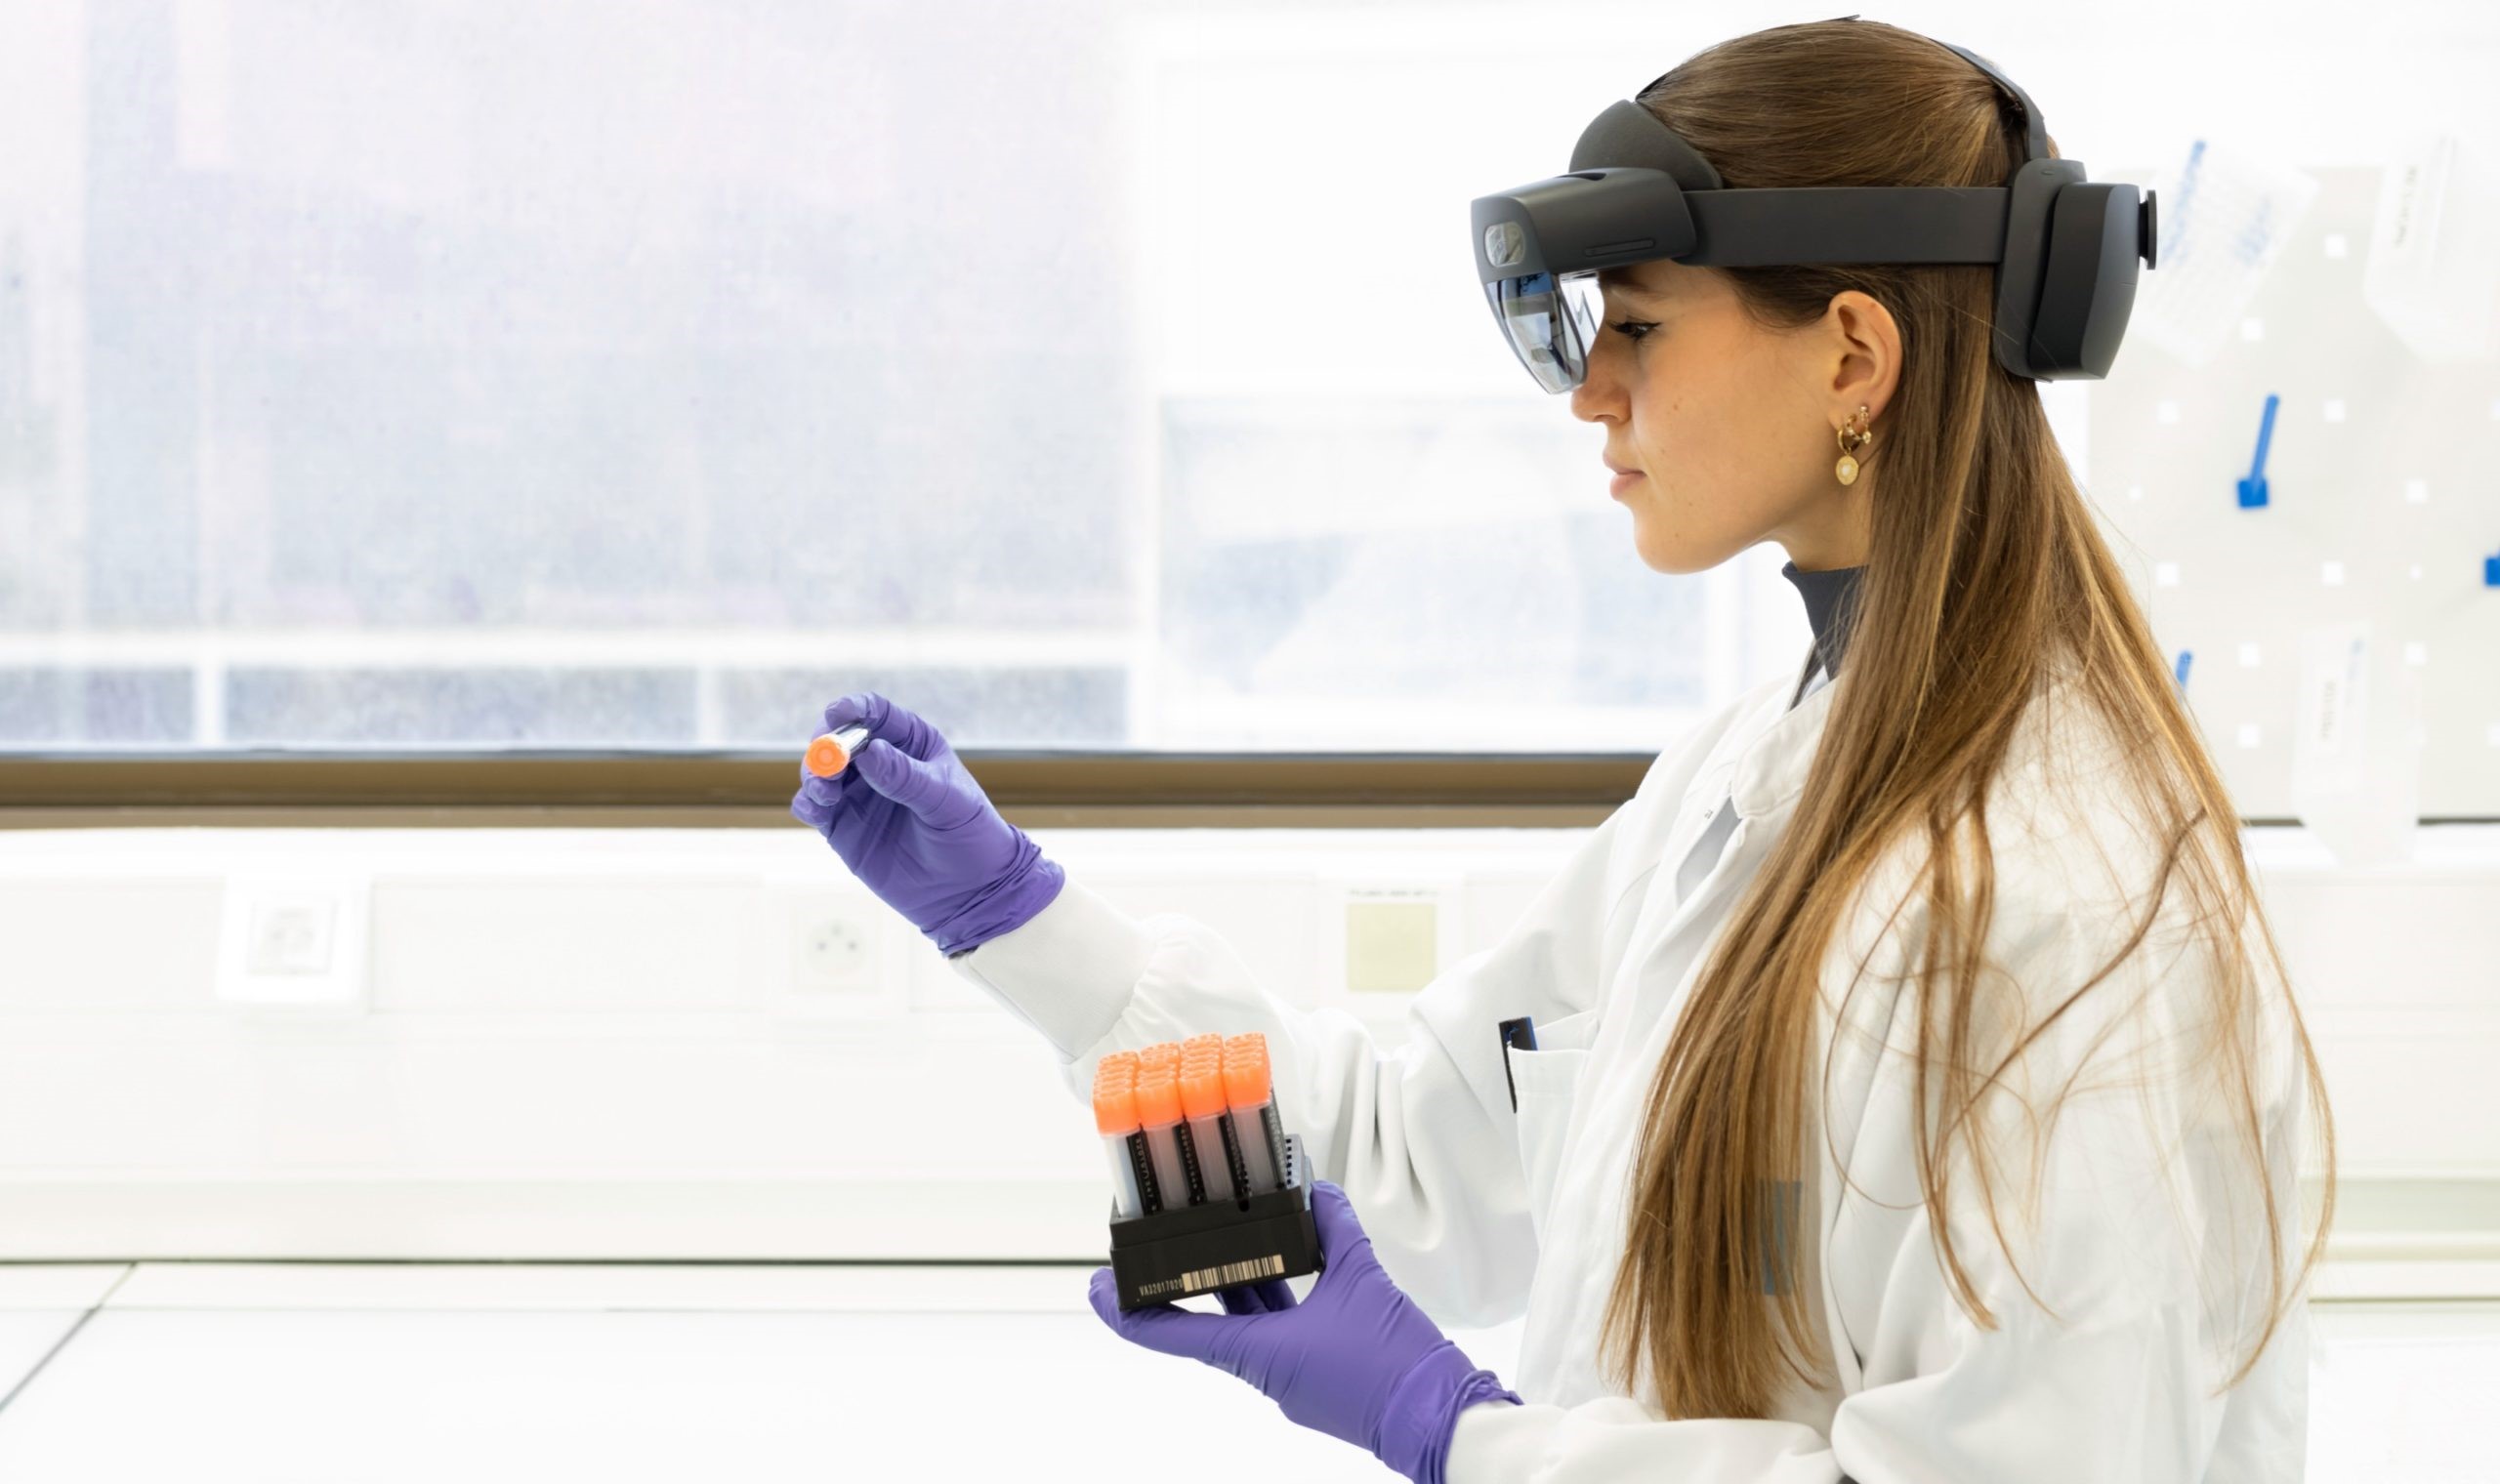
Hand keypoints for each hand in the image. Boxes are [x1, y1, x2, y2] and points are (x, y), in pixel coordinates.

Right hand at [786, 691, 1063, 955]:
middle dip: (825, 744)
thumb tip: (869, 751)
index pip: (875, 713)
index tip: (836, 714)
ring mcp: (857, 793)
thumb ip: (906, 777)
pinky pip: (812, 806)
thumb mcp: (945, 801)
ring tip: (825, 791)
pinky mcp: (841, 825)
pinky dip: (807, 802)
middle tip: (825, 760)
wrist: (967, 890)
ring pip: (819, 770)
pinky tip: (817, 809)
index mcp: (910, 742)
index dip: (853, 708)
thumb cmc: (968, 834)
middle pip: (838, 738)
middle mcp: (878, 762)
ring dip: (813, 773)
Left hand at [1088, 1182, 1518, 1482]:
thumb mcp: (1364, 1280)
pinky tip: (1293, 1269)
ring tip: (1229, 1240)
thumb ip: (1337, 1230)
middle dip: (1191, 1282)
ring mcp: (1291, 1381)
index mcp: (1260, 1355)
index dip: (1129, 1315)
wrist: (1440, 1419)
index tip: (1096, 1293)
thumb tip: (1321, 1193)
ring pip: (1250, 1325)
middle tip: (1162, 1247)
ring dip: (1241, 1286)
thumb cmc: (1396, 1363)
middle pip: (1212, 1323)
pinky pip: (1283, 1335)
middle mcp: (1267, 1373)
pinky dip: (1278, 1302)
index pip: (1176, 1334)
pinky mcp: (1317, 1381)